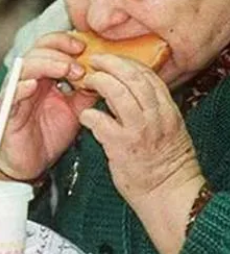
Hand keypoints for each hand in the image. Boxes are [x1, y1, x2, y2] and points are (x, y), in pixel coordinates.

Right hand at [0, 32, 97, 180]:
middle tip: (80, 64)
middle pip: (36, 51)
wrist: (32, 163)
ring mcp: (15, 95)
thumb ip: (86, 91)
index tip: (84, 46)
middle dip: (59, 52)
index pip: (48, 46)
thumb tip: (105, 74)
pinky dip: (20, 88)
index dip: (64, 41)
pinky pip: (10, 95)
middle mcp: (27, 80)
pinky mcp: (7, 113)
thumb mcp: (76, 109)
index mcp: (43, 76)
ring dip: (46, 65)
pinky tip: (33, 85)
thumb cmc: (50, 134)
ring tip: (66, 71)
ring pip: (24, 68)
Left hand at [78, 54, 202, 210]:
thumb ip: (151, 109)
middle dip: (111, 64)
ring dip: (99, 83)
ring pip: (118, 93)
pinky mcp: (122, 147)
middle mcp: (156, 118)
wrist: (168, 193)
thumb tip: (127, 91)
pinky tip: (84, 117)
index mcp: (168, 111)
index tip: (113, 59)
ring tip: (88, 82)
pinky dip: (89, 115)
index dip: (128, 63)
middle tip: (95, 61)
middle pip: (134, 78)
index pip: (149, 76)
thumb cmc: (164, 164)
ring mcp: (139, 131)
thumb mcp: (168, 129)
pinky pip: (100, 122)